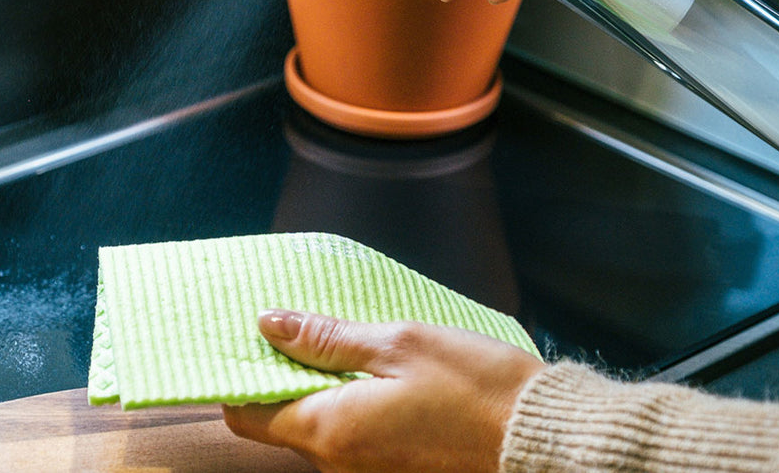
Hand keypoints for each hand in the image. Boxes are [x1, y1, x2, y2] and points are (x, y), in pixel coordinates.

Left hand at [222, 310, 544, 472]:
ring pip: (316, 422)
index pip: (248, 414)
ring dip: (319, 381)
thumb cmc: (474, 386)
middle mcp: (339, 463)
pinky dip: (347, 398)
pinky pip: (348, 433)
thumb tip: (269, 324)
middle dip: (282, 370)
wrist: (538, 439)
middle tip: (300, 320)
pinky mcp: (391, 467)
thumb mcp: (398, 343)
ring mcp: (366, 471)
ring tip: (342, 334)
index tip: (249, 335)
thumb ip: (327, 338)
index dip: (241, 373)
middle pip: (281, 417)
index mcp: (332, 432)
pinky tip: (372, 365)